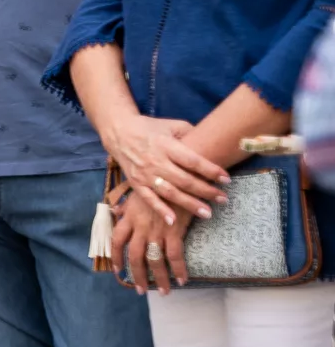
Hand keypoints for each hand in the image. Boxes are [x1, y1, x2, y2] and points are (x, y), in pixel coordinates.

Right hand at [103, 112, 226, 219]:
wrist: (119, 132)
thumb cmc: (150, 128)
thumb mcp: (172, 125)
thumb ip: (191, 134)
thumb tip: (211, 144)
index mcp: (166, 145)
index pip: (192, 161)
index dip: (210, 170)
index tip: (226, 179)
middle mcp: (156, 161)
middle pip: (184, 180)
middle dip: (206, 191)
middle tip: (223, 199)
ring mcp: (145, 174)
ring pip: (170, 193)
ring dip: (189, 204)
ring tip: (207, 213)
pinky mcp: (136, 183)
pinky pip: (149, 199)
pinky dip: (160, 210)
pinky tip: (173, 220)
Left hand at [114, 187, 192, 291]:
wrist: (178, 175)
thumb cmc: (159, 183)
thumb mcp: (137, 192)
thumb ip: (125, 206)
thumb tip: (115, 212)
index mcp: (129, 217)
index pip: (116, 240)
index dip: (116, 257)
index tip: (117, 270)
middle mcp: (139, 226)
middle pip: (134, 256)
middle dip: (137, 275)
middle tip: (141, 290)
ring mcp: (155, 230)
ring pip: (153, 259)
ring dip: (159, 278)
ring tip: (164, 291)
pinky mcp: (173, 230)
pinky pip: (174, 255)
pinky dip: (178, 269)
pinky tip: (182, 279)